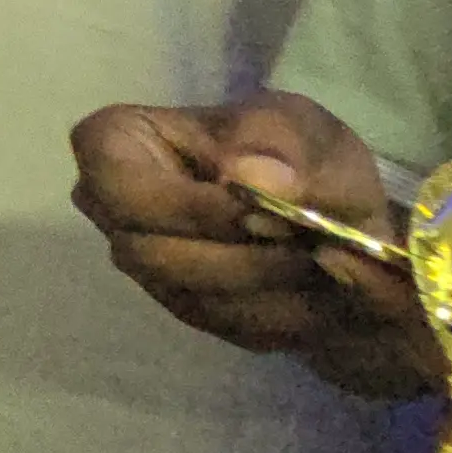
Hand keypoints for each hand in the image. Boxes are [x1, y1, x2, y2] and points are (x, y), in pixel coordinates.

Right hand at [69, 93, 442, 398]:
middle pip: (151, 254)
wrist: (338, 216)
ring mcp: (145, 265)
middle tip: (314, 243)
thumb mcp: (301, 126)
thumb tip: (247, 177)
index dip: (188, 206)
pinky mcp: (185, 307)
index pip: (115, 183)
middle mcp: (114, 210)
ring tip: (325, 260)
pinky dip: (283, 313)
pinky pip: (225, 326)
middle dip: (243, 256)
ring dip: (271, 286)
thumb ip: (278, 144)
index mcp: (119, 142)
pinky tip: (316, 288)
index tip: (266, 212)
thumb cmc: (300, 154)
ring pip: (193, 298)